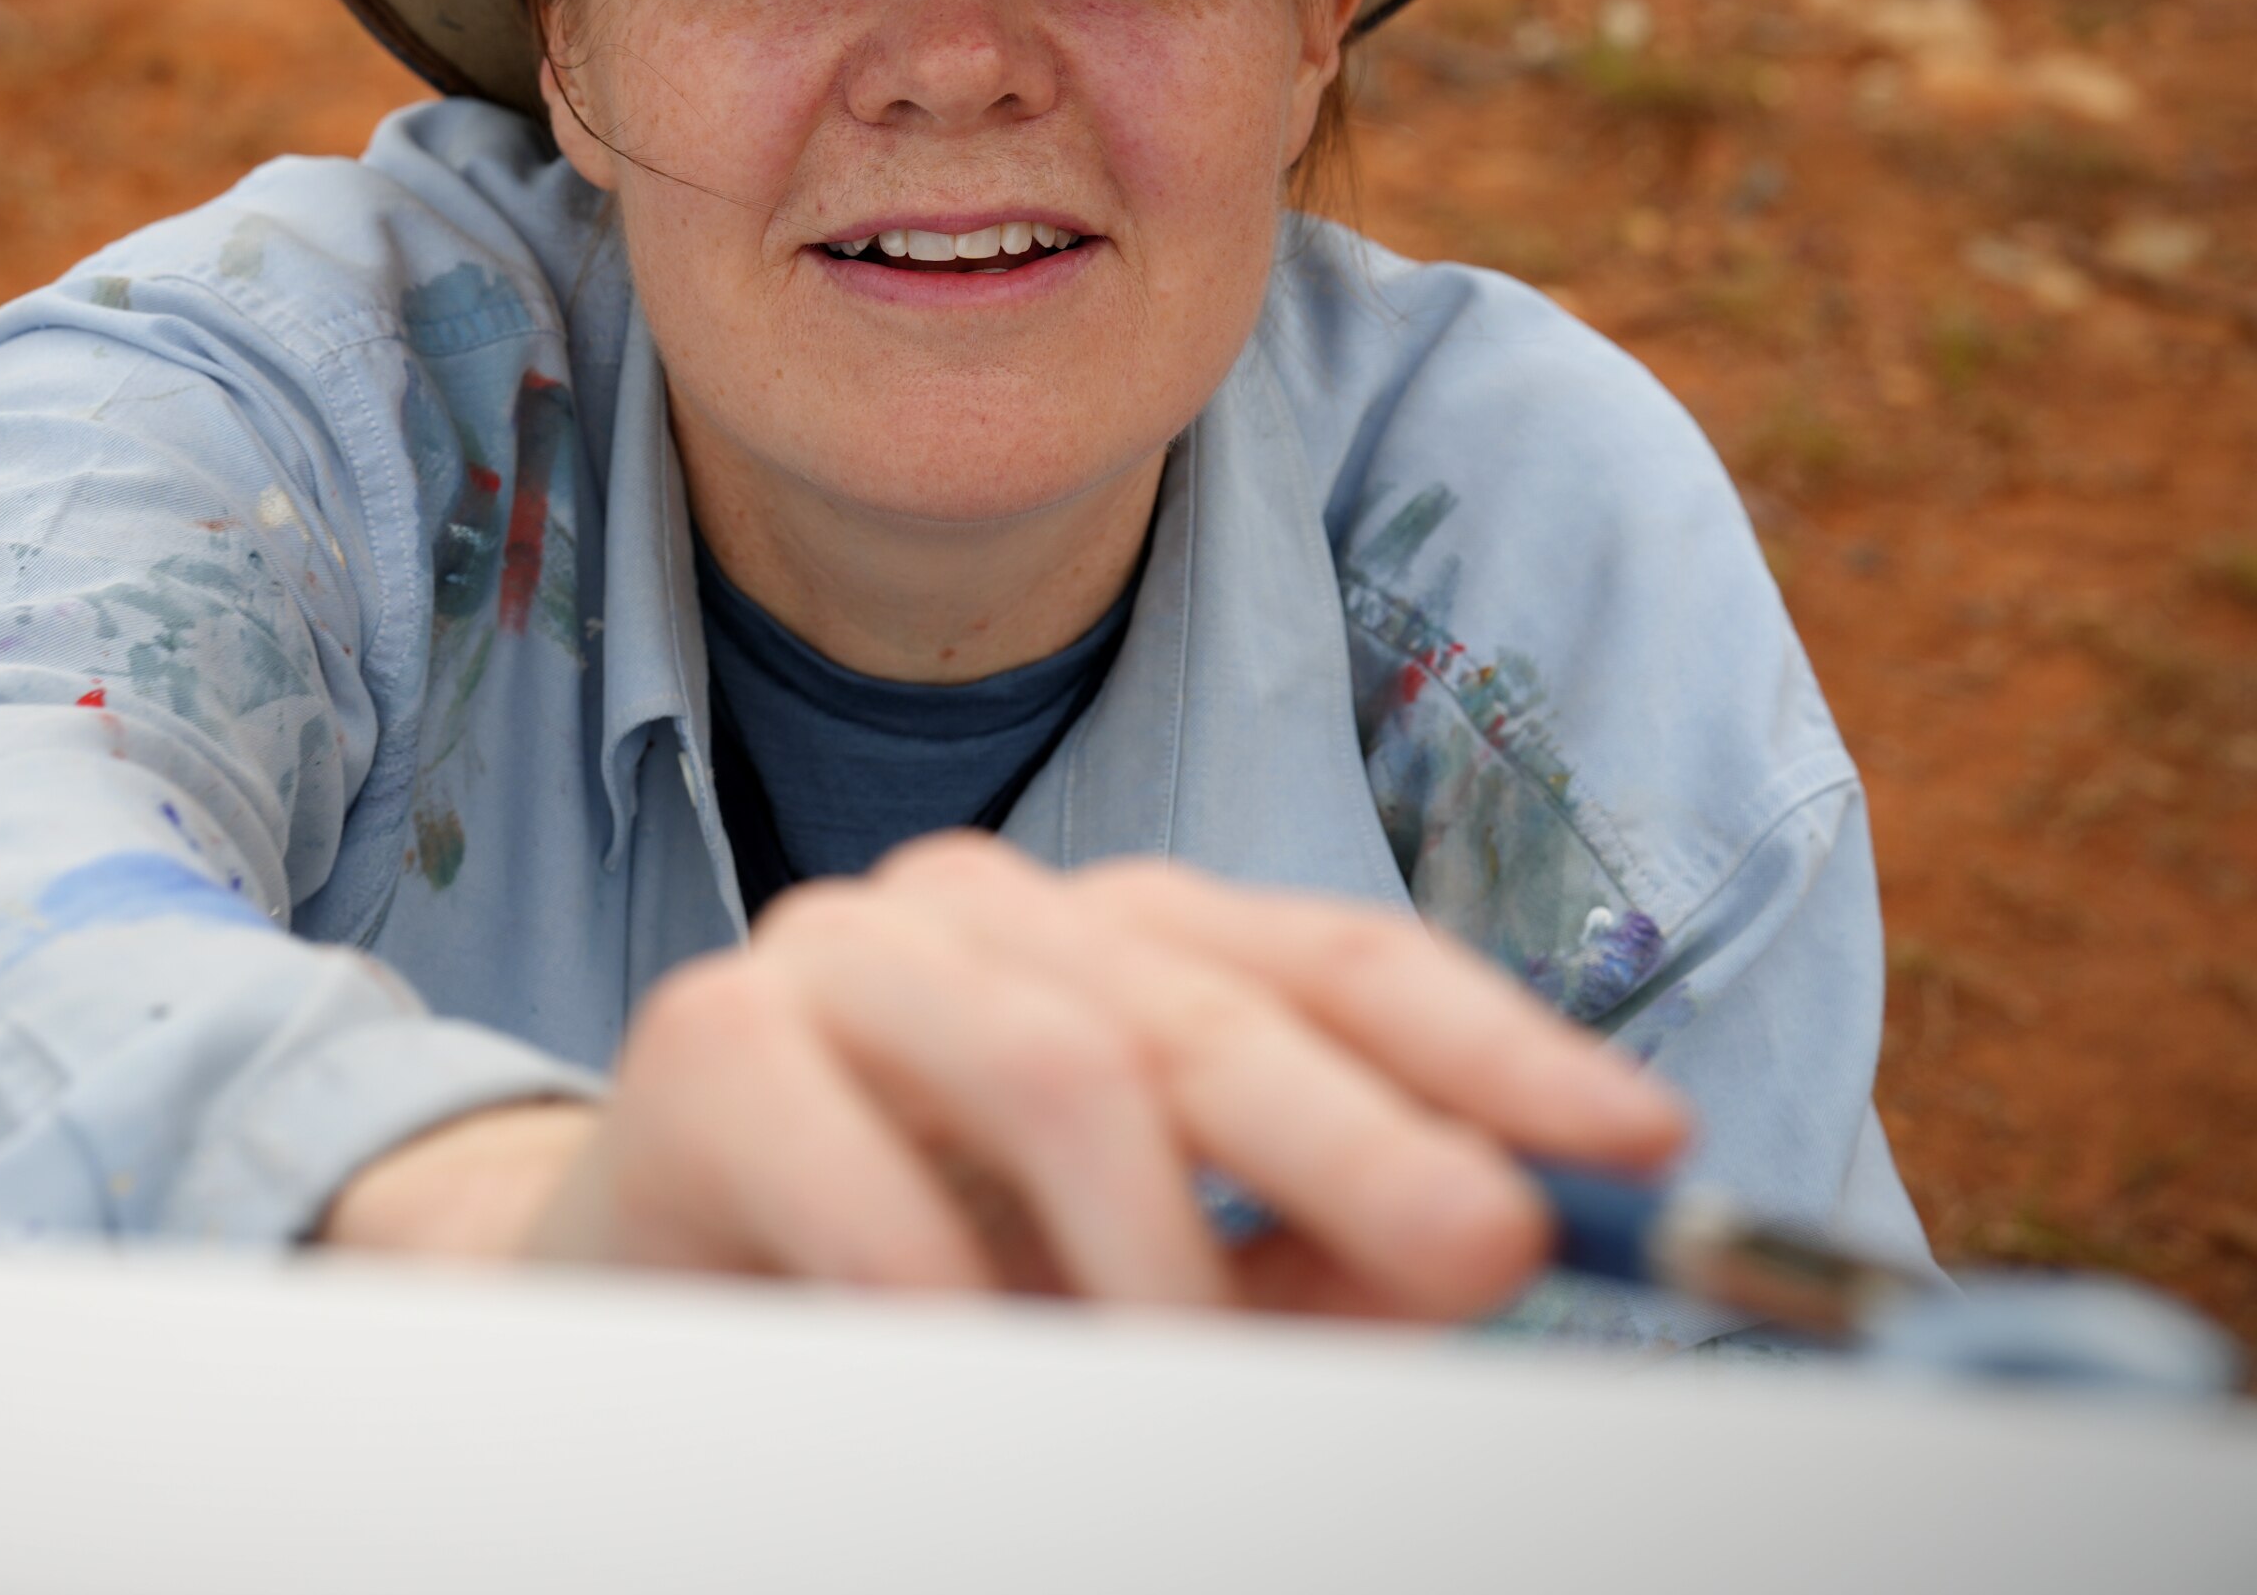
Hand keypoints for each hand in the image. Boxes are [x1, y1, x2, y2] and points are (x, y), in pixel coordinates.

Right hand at [321, 835, 1687, 1318]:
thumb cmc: (936, 1274)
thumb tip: (1496, 1247)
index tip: (1643, 1139)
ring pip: (1058, 1063)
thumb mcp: (1161, 1280)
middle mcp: (990, 911)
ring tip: (1184, 1384)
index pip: (1333, 956)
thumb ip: (1317, 1266)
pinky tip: (989, 1362)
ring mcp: (844, 951)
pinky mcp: (710, 1039)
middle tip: (1490, 1252)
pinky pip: (866, 1169)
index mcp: (1119, 940)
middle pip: (1212, 1004)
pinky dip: (956, 1295)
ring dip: (1158, 1256)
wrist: (652, 1274)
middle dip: (1369, 1139)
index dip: (1495, 1042)